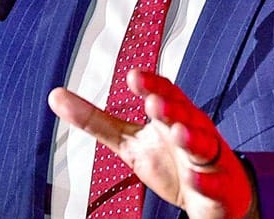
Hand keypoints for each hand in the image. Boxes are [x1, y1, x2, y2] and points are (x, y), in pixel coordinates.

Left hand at [48, 69, 256, 218]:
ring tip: (177, 132)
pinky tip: (194, 179)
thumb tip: (55, 95)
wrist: (215, 198)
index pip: (165, 93)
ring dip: (190, 138)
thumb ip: (96, 121)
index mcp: (173, 115)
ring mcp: (208, 160)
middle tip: (152, 103)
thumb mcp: (129, 142)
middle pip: (184, 115)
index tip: (134, 77)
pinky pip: (214, 184)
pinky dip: (204, 181)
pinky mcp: (218, 189)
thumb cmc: (170, 160)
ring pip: (202, 145)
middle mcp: (193, 131)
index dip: (151, 85)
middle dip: (170, 108)